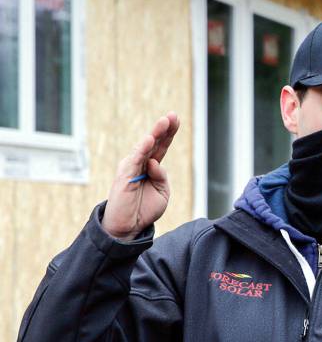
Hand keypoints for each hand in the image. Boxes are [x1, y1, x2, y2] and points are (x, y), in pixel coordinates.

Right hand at [101, 113, 179, 240]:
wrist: (130, 226)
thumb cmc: (145, 209)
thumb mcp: (162, 193)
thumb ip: (162, 177)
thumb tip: (155, 162)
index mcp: (152, 167)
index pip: (161, 146)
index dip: (169, 133)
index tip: (176, 119)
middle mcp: (141, 164)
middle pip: (154, 143)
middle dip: (164, 128)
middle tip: (173, 116)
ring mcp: (132, 167)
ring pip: (145, 147)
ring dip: (155, 134)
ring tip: (164, 121)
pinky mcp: (124, 175)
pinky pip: (135, 159)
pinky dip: (142, 149)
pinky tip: (149, 139)